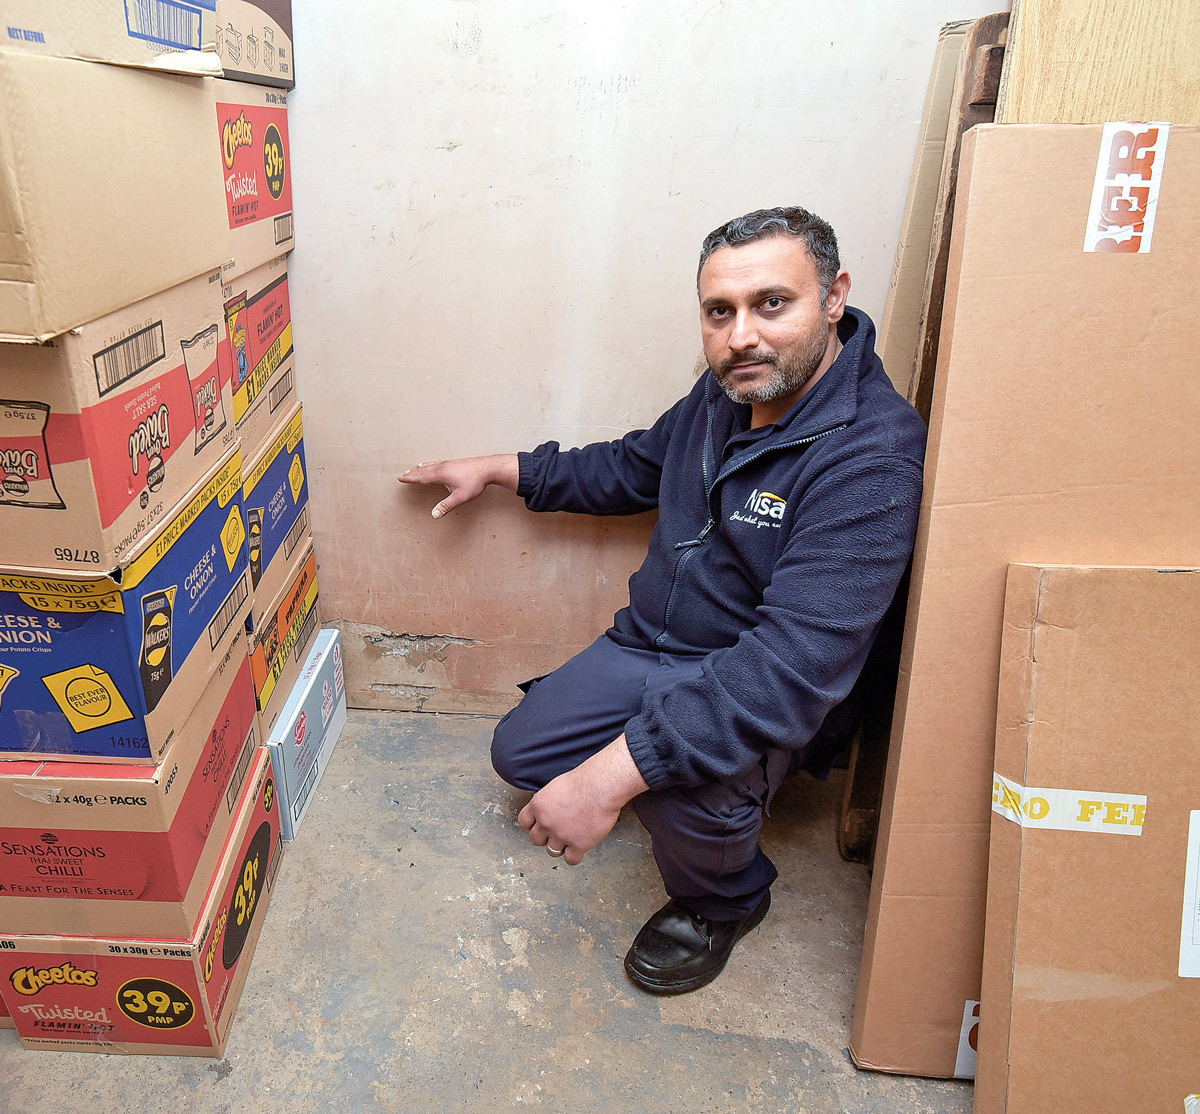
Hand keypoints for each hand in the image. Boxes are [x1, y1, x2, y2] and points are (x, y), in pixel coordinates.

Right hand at [397, 454, 519, 517]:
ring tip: (414, 468)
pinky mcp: (454, 463)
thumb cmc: (475, 481)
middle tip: (403, 474)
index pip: (421, 477)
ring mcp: (448, 463)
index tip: (401, 478)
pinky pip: (437, 463)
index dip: (410, 478)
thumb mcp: (460, 497)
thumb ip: (446, 506)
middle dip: (412, 473)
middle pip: (423, 470)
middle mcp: (442, 467)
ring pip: (430, 465)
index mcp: (440, 474)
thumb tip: (434, 514)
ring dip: (420, 468)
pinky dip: (430, 464)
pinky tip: (432, 464)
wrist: (488, 468)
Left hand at [518, 735, 648, 865]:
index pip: (525, 822)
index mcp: (539, 805)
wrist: (601, 787)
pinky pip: (571, 860)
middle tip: (557, 832)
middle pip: (536, 839)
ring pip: (552, 851)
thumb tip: (549, 809)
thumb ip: (548, 801)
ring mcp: (561, 835)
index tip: (539, 826)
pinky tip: (579, 848)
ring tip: (570, 838)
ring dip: (561, 846)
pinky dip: (574, 856)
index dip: (533, 825)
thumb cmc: (585, 781)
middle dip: (545, 837)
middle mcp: (546, 822)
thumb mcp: (557, 786)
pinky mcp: (578, 845)